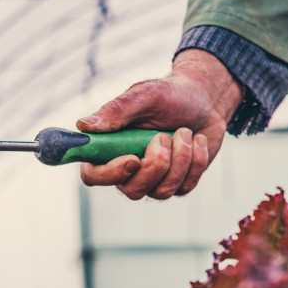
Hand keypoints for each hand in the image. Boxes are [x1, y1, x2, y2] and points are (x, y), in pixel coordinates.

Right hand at [77, 50, 242, 199]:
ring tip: (184, 131)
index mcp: (109, 148)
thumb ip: (115, 111)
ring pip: (161, 191)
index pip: (93, 175)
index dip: (109, 174)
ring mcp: (152, 181)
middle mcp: (127, 170)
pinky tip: (197, 140)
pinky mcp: (176, 185)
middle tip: (164, 136)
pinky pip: (184, 187)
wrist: (203, 99)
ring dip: (179, 158)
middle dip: (155, 166)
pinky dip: (196, 160)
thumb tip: (84, 125)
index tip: (132, 158)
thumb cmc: (168, 95)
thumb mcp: (143, 95)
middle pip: (131, 190)